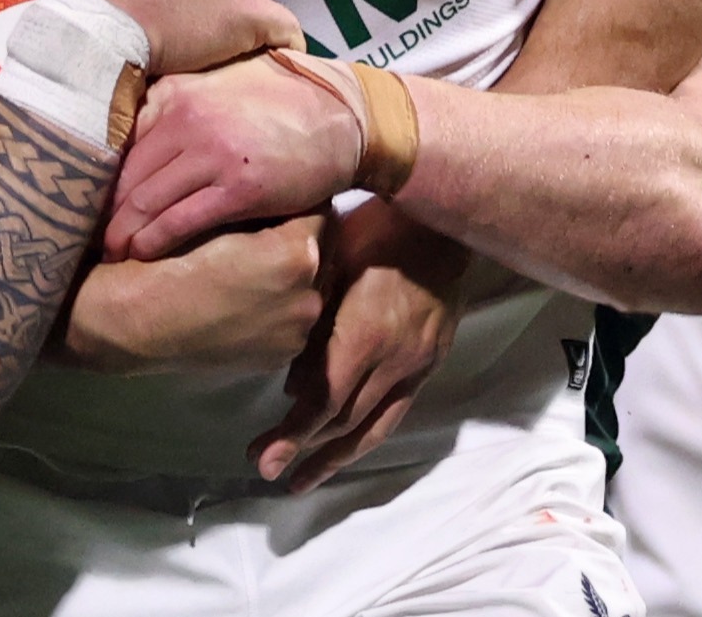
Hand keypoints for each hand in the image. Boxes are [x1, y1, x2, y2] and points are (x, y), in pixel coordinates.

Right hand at [55, 212, 329, 373]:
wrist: (131, 318)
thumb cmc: (167, 257)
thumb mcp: (218, 218)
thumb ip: (262, 208)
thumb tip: (288, 194)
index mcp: (297, 253)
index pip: (318, 212)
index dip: (295, 204)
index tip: (278, 201)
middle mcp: (309, 295)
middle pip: (321, 252)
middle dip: (298, 240)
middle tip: (266, 233)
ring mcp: (296, 330)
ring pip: (310, 288)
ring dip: (290, 276)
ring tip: (253, 269)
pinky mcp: (281, 355)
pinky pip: (292, 321)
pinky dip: (277, 309)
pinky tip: (246, 299)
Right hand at [62, 0, 301, 75]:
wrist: (106, 20)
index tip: (176, 5)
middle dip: (215, 1)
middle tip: (190, 32)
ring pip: (250, 5)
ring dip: (236, 26)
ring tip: (215, 55)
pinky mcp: (254, 16)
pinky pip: (284, 31)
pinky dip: (280, 45)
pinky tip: (274, 61)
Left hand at [106, 53, 365, 260]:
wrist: (341, 114)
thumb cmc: (278, 101)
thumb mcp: (219, 85)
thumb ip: (174, 103)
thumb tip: (126, 131)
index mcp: (177, 92)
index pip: (117, 139)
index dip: (96, 176)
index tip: (80, 198)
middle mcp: (187, 118)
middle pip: (124, 174)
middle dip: (101, 210)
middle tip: (81, 236)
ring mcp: (213, 153)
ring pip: (145, 200)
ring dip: (121, 233)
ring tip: (106, 254)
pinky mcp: (240, 187)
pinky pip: (181, 220)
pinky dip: (154, 241)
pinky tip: (139, 254)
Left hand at [252, 200, 467, 491]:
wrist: (439, 221)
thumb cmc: (373, 231)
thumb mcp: (329, 266)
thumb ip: (309, 325)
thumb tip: (293, 384)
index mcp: (364, 336)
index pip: (323, 403)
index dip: (291, 436)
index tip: (262, 458)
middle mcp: (393, 361)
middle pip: (345, 423)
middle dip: (305, 451)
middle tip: (268, 469)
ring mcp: (417, 364)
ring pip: (375, 427)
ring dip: (339, 457)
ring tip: (307, 480)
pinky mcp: (431, 360)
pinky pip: (398, 409)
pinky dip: (370, 431)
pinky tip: (351, 443)